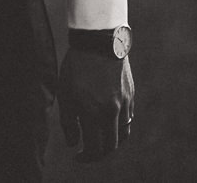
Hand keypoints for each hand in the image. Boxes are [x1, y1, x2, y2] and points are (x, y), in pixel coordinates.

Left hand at [59, 48, 134, 163]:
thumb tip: (73, 143)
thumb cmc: (76, 66)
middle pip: (111, 145)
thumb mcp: (66, 93)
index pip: (95, 147)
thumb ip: (69, 122)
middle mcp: (113, 111)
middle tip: (88, 152)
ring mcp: (125, 103)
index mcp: (95, 112)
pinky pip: (128, 118)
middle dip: (99, 153)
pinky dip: (119, 126)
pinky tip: (107, 121)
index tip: (77, 155)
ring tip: (99, 139)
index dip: (86, 156)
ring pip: (123, 134)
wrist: (98, 40)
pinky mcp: (131, 95)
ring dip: (111, 141)